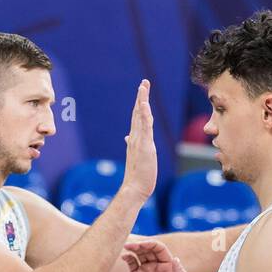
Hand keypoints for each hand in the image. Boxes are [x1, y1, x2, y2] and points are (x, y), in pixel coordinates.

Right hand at [120, 80, 156, 201]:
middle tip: (144, 82)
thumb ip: (133, 145)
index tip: (142, 92)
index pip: (137, 118)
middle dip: (141, 97)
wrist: (134, 189)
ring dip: (142, 100)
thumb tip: (127, 137)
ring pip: (140, 116)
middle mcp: (135, 138)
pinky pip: (144, 127)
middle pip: (137, 113)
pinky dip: (143, 114)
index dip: (139, 104)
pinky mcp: (144, 146)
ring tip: (143, 86)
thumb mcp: (137, 157)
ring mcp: (139, 141)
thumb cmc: (137, 176)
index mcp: (134, 140)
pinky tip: (144, 104)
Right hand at [126, 239, 186, 271]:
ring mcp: (146, 270)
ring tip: (127, 247)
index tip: (144, 244)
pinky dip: (128, 258)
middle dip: (141, 244)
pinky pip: (132, 263)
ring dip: (133, 248)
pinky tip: (124, 256)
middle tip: (132, 244)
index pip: (160, 250)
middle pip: (149, 249)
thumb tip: (176, 259)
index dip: (152, 244)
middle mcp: (157, 266)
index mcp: (168, 267)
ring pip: (139, 254)